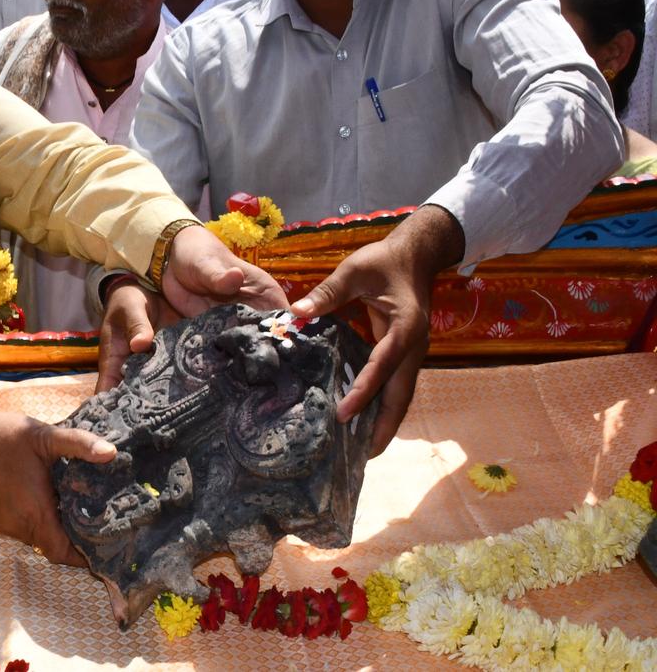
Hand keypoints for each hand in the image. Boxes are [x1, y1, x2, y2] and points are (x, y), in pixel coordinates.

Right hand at [0, 409, 116, 565]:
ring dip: (56, 528)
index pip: (63, 553)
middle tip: (99, 521)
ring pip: (38, 538)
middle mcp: (19, 526)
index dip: (83, 557)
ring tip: (78, 506)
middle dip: (74, 539)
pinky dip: (40, 521)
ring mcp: (5, 523)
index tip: (103, 548)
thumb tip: (112, 452)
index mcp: (34, 513)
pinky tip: (50, 497)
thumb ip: (78, 444)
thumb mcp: (43, 435)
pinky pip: (25, 529)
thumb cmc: (1, 437)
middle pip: (53, 547)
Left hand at [96, 224, 288, 391]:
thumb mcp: (207, 262)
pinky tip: (221, 384)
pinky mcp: (215, 333)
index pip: (283, 321)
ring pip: (246, 351)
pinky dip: (222, 364)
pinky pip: (222, 351)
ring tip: (246, 393)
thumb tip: (233, 279)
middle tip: (265, 387)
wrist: (169, 259)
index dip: (286, 340)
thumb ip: (218, 275)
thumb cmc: (198, 253)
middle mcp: (254, 312)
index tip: (285, 363)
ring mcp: (234, 325)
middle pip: (267, 342)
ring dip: (245, 367)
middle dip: (266, 362)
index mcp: (263, 293)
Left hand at [290, 205, 464, 456]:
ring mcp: (413, 352)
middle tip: (363, 456)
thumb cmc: (384, 261)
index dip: (364, 392)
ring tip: (365, 449)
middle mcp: (414, 347)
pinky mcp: (405, 352)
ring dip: (385, 421)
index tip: (343, 415)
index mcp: (405, 329)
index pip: (382, 367)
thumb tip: (294, 313)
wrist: (416, 255)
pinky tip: (365, 419)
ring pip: (401, 395)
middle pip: (401, 396)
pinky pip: (396, 385)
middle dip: (384, 426)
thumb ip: (327, 292)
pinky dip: (383, 404)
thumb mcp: (354, 271)